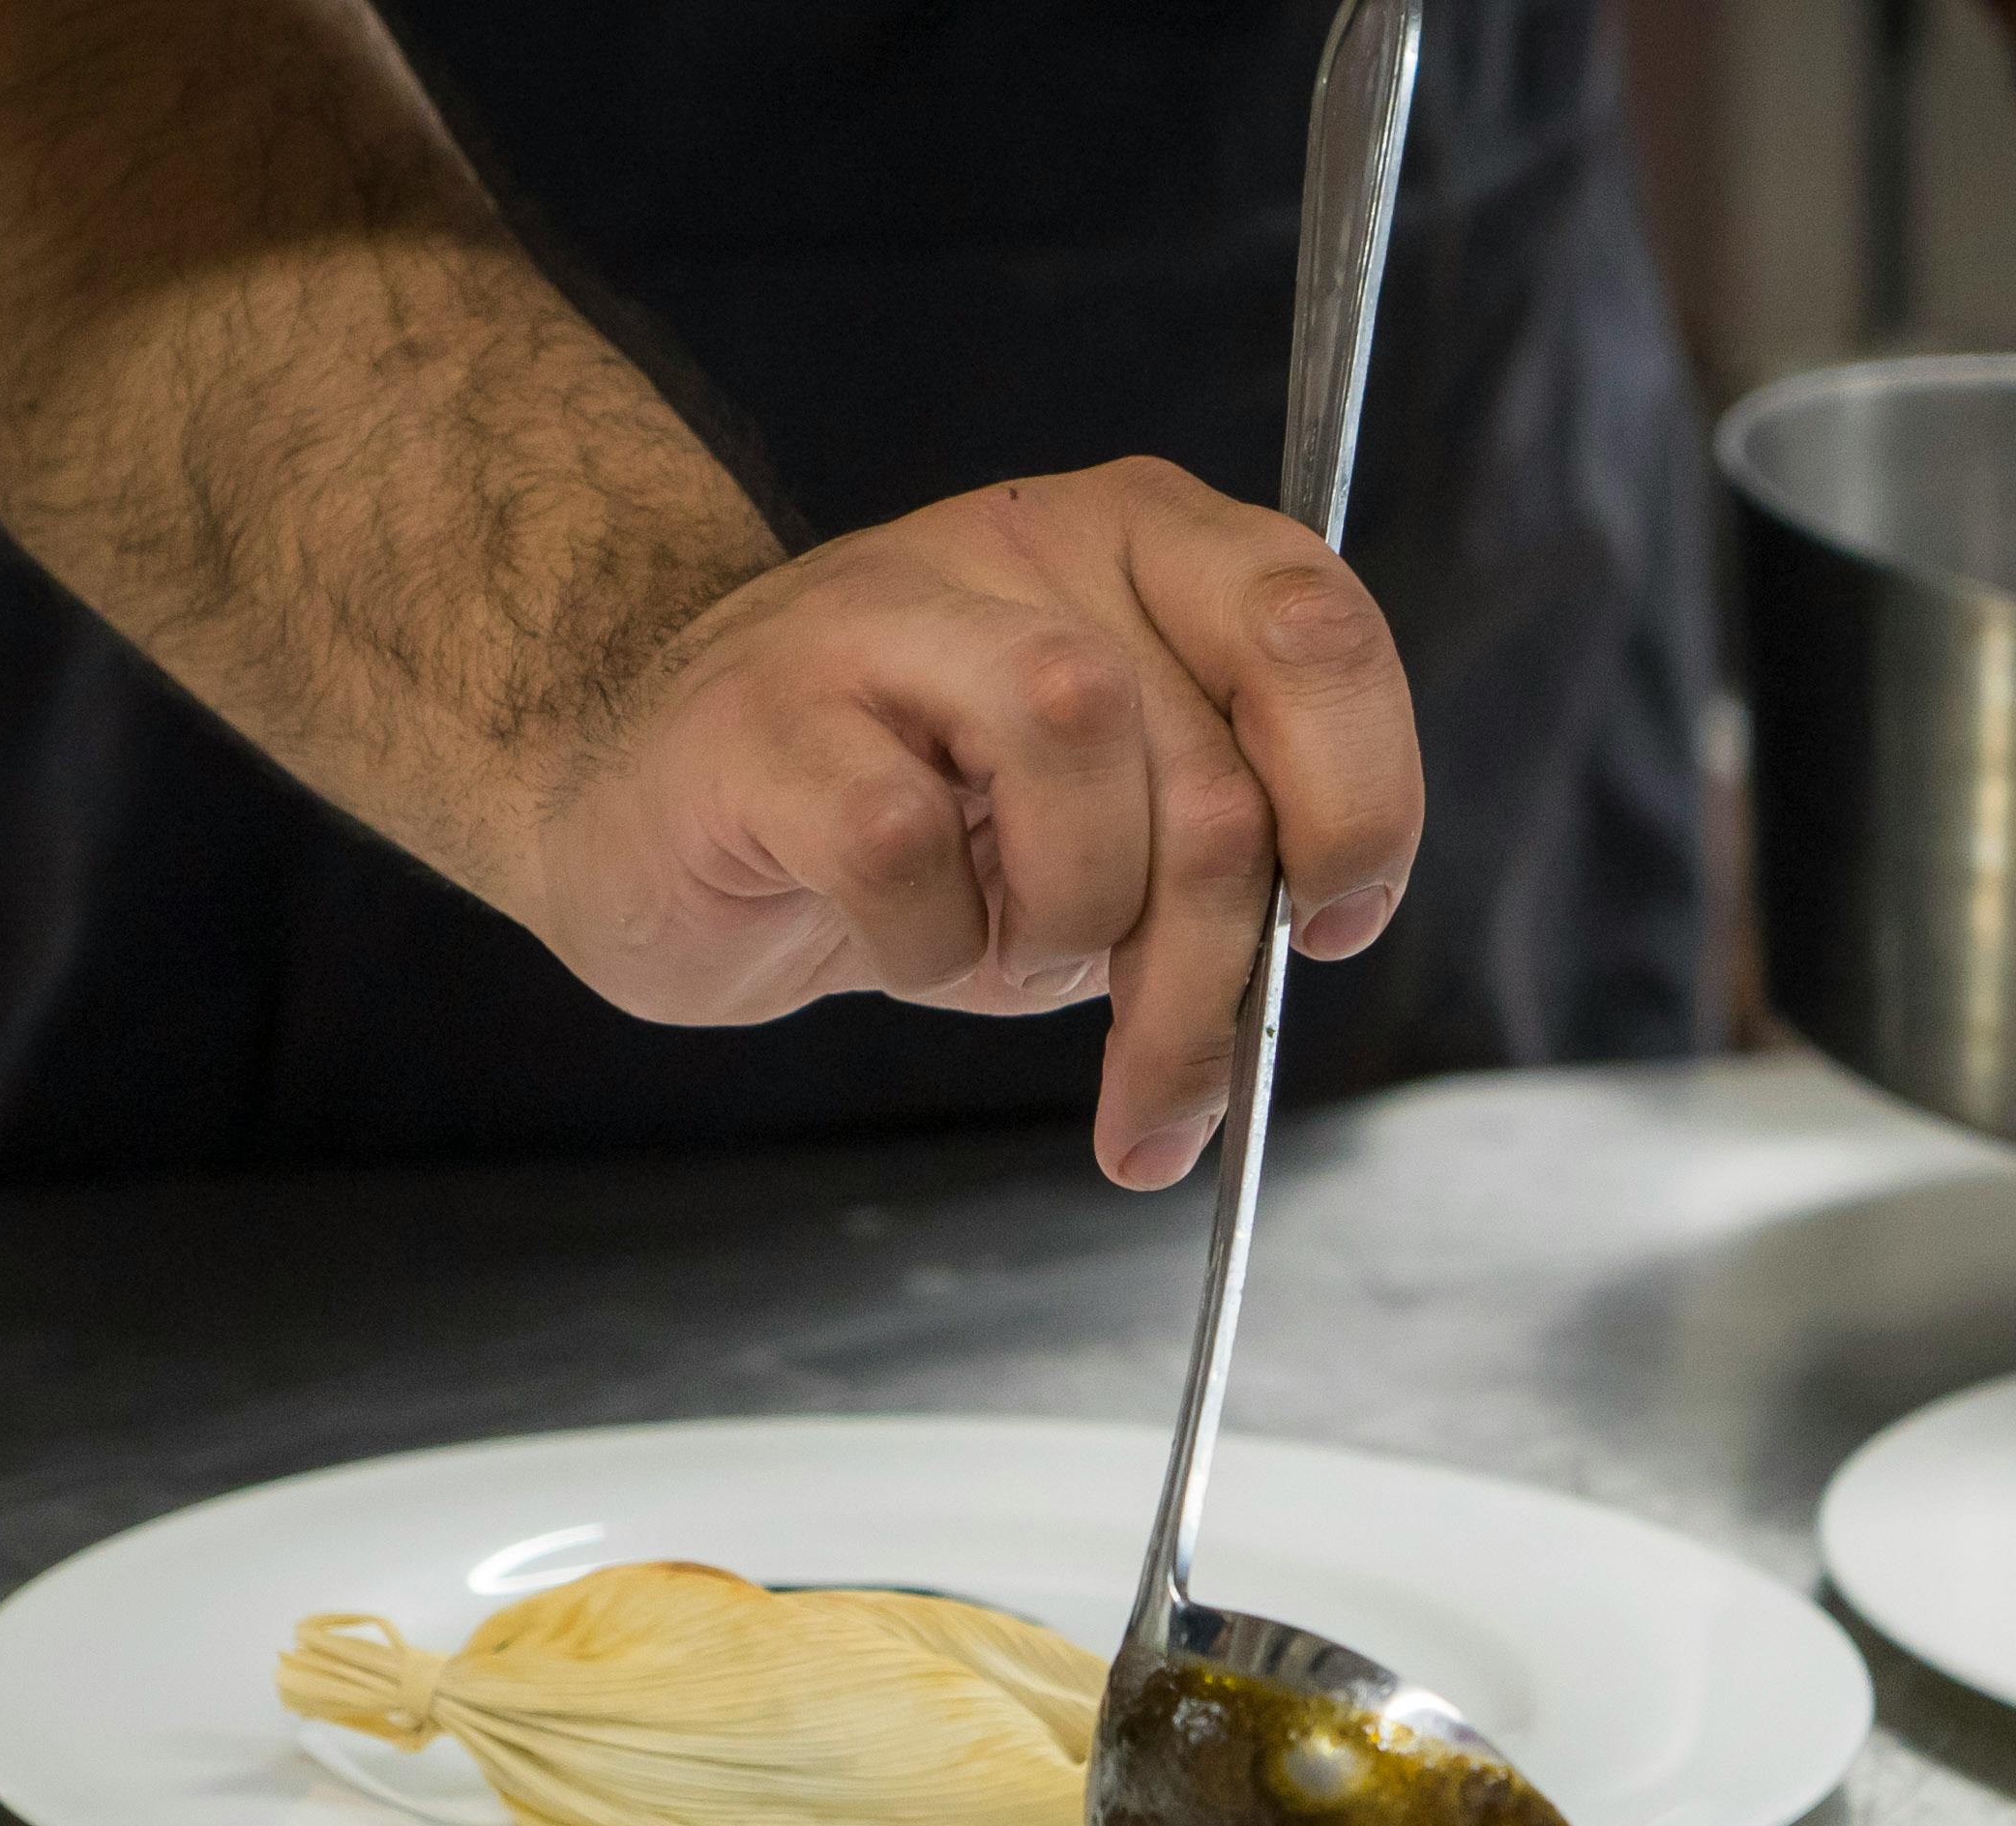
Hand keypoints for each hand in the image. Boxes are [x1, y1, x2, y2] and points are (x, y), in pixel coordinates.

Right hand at [515, 458, 1423, 1190]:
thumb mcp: (1111, 834)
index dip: (1360, 801)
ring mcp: (886, 610)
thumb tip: (1312, 949)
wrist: (655, 805)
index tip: (1341, 930)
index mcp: (1146, 547)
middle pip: (1206, 766)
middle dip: (1207, 973)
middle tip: (1163, 1092)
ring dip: (1064, 923)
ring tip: (996, 951)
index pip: (1317, 634)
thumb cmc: (915, 823)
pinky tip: (889, 937)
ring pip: (1075, 756)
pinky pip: (902, 846)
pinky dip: (924, 942)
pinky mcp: (766, 709)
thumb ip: (1223, 855)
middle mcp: (1028, 545)